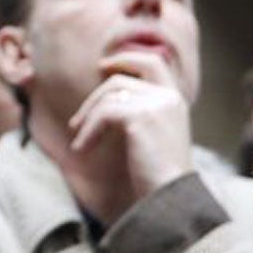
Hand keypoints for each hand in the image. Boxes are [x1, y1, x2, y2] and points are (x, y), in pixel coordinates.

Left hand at [67, 49, 194, 224]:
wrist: (171, 195)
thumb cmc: (161, 175)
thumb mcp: (156, 137)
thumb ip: (143, 114)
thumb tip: (109, 101)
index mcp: (176, 100)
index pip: (152, 62)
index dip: (126, 58)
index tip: (103, 66)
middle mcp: (168, 97)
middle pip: (120, 80)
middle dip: (93, 97)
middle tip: (76, 121)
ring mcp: (156, 104)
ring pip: (108, 95)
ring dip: (87, 117)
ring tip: (78, 139)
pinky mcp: (140, 116)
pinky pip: (103, 114)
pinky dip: (87, 131)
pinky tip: (82, 149)